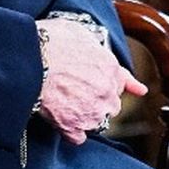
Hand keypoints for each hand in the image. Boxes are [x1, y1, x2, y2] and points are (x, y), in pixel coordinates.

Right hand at [33, 18, 146, 144]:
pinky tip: (63, 124)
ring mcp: (91, 111)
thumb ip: (91, 43)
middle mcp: (106, 92)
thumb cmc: (50, 42)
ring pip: (96, 122)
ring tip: (67, 105)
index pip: (124, 81)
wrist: (29, 61)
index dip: (128, 85)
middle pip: (111, 105)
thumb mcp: (78, 31)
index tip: (138, 90)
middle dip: (99, 101)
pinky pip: (78, 137)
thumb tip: (90, 44)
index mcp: (110, 67)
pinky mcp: (73, 126)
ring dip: (85, 117)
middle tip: (79, 93)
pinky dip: (70, 132)